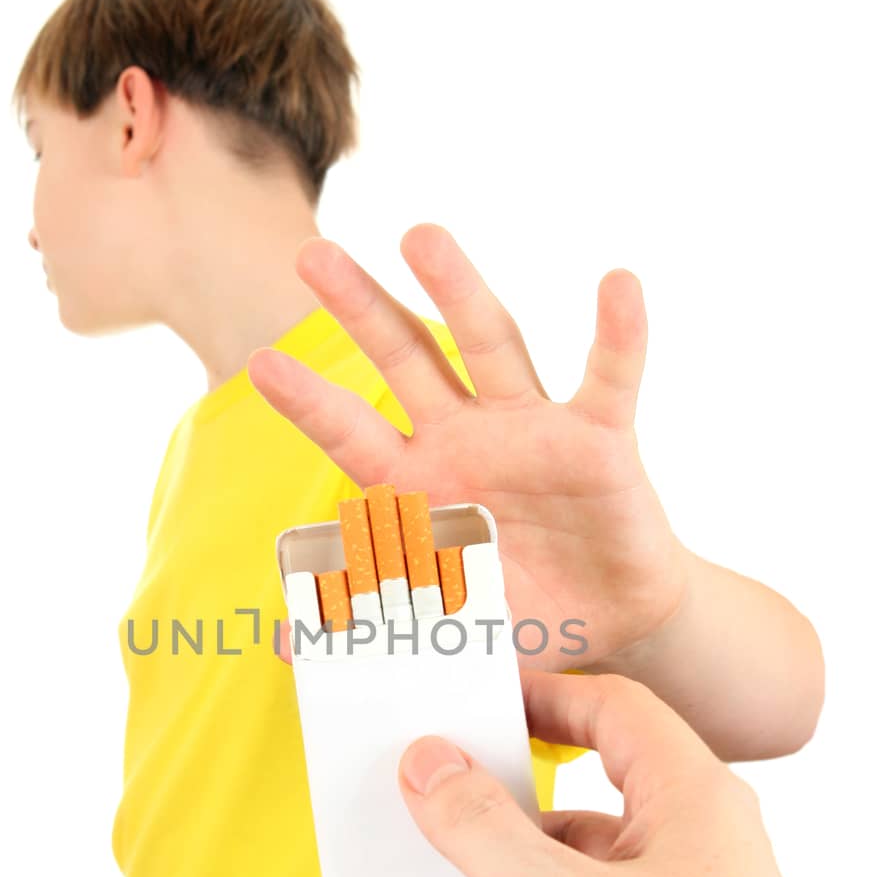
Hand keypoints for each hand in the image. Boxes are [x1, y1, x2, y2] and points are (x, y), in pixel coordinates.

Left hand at [248, 225, 686, 670]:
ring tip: (419, 236)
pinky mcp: (600, 441)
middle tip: (313, 256)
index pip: (352, 433)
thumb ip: (363, 624)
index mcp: (418, 484)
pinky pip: (610, 379)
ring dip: (458, 290)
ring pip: (491, 345)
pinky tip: (616, 283)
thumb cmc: (516, 617)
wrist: (611, 629)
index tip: (259, 363)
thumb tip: (274, 640)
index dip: (309, 402)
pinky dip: (616, 335)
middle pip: (406, 361)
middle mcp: (467, 440)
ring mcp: (531, 430)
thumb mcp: (435, 629)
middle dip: (360, 311)